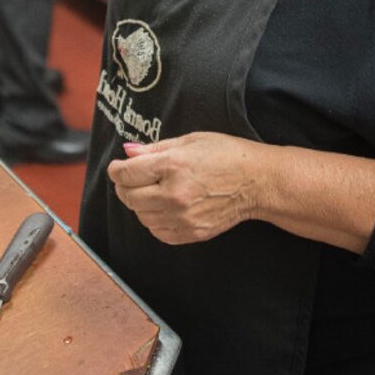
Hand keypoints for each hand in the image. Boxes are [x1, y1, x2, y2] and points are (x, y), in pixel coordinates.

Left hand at [108, 132, 261, 244]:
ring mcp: (183, 218)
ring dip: (140, 204)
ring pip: (141, 216)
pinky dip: (154, 220)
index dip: (117, 169)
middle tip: (134, 178)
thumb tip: (128, 152)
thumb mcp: (190, 141)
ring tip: (155, 191)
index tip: (119, 167)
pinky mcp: (191, 233)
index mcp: (173, 166)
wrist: (258, 182)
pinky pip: (157, 232)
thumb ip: (155, 149)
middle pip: (128, 197)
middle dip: (125, 186)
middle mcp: (174, 195)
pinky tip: (166, 207)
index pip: (126, 174)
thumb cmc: (228, 155)